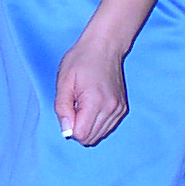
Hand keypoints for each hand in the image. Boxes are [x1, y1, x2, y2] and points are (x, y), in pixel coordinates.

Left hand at [55, 24, 127, 147]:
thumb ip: (62, 108)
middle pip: (91, 138)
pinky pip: (107, 127)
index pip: (82, 135)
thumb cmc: (82, 60)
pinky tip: (93, 106)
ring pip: (99, 135)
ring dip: (88, 126)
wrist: (105, 46)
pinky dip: (97, 122)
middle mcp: (111, 108)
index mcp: (95, 101)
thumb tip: (66, 131)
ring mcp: (119, 109)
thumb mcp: (64, 81)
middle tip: (75, 106)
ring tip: (84, 104)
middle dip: (79, 128)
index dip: (70, 127)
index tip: (69, 110)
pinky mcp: (122, 108)